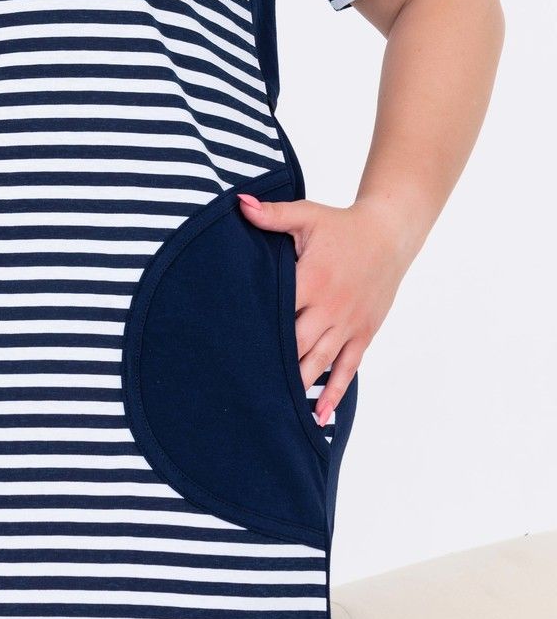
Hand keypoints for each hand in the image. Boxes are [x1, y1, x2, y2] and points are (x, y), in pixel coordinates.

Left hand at [236, 189, 410, 424]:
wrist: (388, 234)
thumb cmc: (341, 226)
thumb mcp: (306, 215)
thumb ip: (272, 215)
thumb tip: (239, 203)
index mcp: (310, 278)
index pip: (276, 308)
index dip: (255, 328)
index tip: (231, 348)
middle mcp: (329, 306)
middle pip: (294, 343)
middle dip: (270, 364)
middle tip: (243, 388)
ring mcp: (348, 323)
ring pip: (318, 362)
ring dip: (297, 385)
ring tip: (274, 410)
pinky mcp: (363, 334)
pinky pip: (347, 368)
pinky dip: (333, 393)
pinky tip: (319, 415)